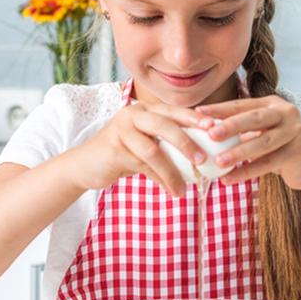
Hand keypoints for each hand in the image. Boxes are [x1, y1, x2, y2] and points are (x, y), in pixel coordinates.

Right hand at [65, 101, 206, 196]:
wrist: (86, 166)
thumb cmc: (122, 154)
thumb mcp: (146, 145)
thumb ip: (166, 144)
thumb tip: (202, 158)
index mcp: (144, 109)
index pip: (173, 111)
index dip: (194, 117)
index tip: (214, 127)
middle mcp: (132, 115)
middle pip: (164, 125)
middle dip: (186, 142)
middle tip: (203, 159)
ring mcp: (121, 131)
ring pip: (154, 150)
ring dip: (173, 172)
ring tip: (185, 188)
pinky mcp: (114, 150)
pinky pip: (143, 167)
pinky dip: (159, 180)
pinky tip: (171, 190)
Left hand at [194, 95, 300, 190]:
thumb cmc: (280, 148)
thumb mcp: (263, 133)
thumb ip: (242, 129)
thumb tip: (204, 129)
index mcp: (273, 104)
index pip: (243, 105)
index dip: (220, 109)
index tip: (198, 112)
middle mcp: (286, 113)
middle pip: (254, 119)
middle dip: (230, 125)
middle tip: (209, 133)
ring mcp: (295, 131)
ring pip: (262, 143)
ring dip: (238, 153)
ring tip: (218, 162)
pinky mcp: (298, 152)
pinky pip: (268, 164)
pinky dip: (247, 172)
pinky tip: (230, 179)